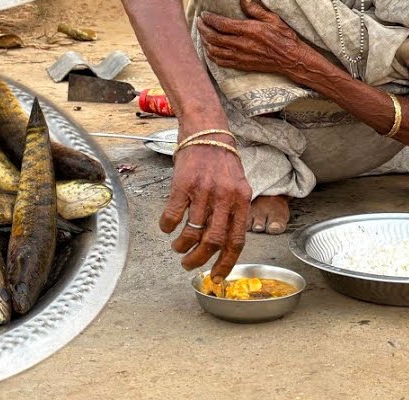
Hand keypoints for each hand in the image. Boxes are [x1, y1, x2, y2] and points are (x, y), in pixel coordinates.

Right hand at [159, 142, 250, 280]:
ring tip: (177, 248)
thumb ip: (234, 211)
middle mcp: (225, 197)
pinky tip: (167, 228)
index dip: (225, 263)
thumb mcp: (237, 185)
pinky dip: (167, 227)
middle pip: (212, 241)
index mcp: (242, 200)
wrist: (206, 131)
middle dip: (199, 259)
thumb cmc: (221, 160)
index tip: (216, 277)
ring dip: (182, 246)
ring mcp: (204, 190)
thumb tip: (223, 245)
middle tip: (188, 264)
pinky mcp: (183, 184)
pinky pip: (173, 215)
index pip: (236, 241)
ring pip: (192, 232)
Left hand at [197, 0, 303, 76]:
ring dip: (205, 42)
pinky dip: (211, 55)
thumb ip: (255, 8)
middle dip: (203, 29)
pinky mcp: (242, 65)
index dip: (210, 19)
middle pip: (214, 37)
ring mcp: (241, 57)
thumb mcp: (273, 18)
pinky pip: (221, 62)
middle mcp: (242, 44)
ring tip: (202, 34)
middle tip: (198, 22)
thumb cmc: (284, 37)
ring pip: (215, 51)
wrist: (291, 59)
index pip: (222, 24)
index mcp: (249, 30)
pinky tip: (209, 49)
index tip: (204, 14)